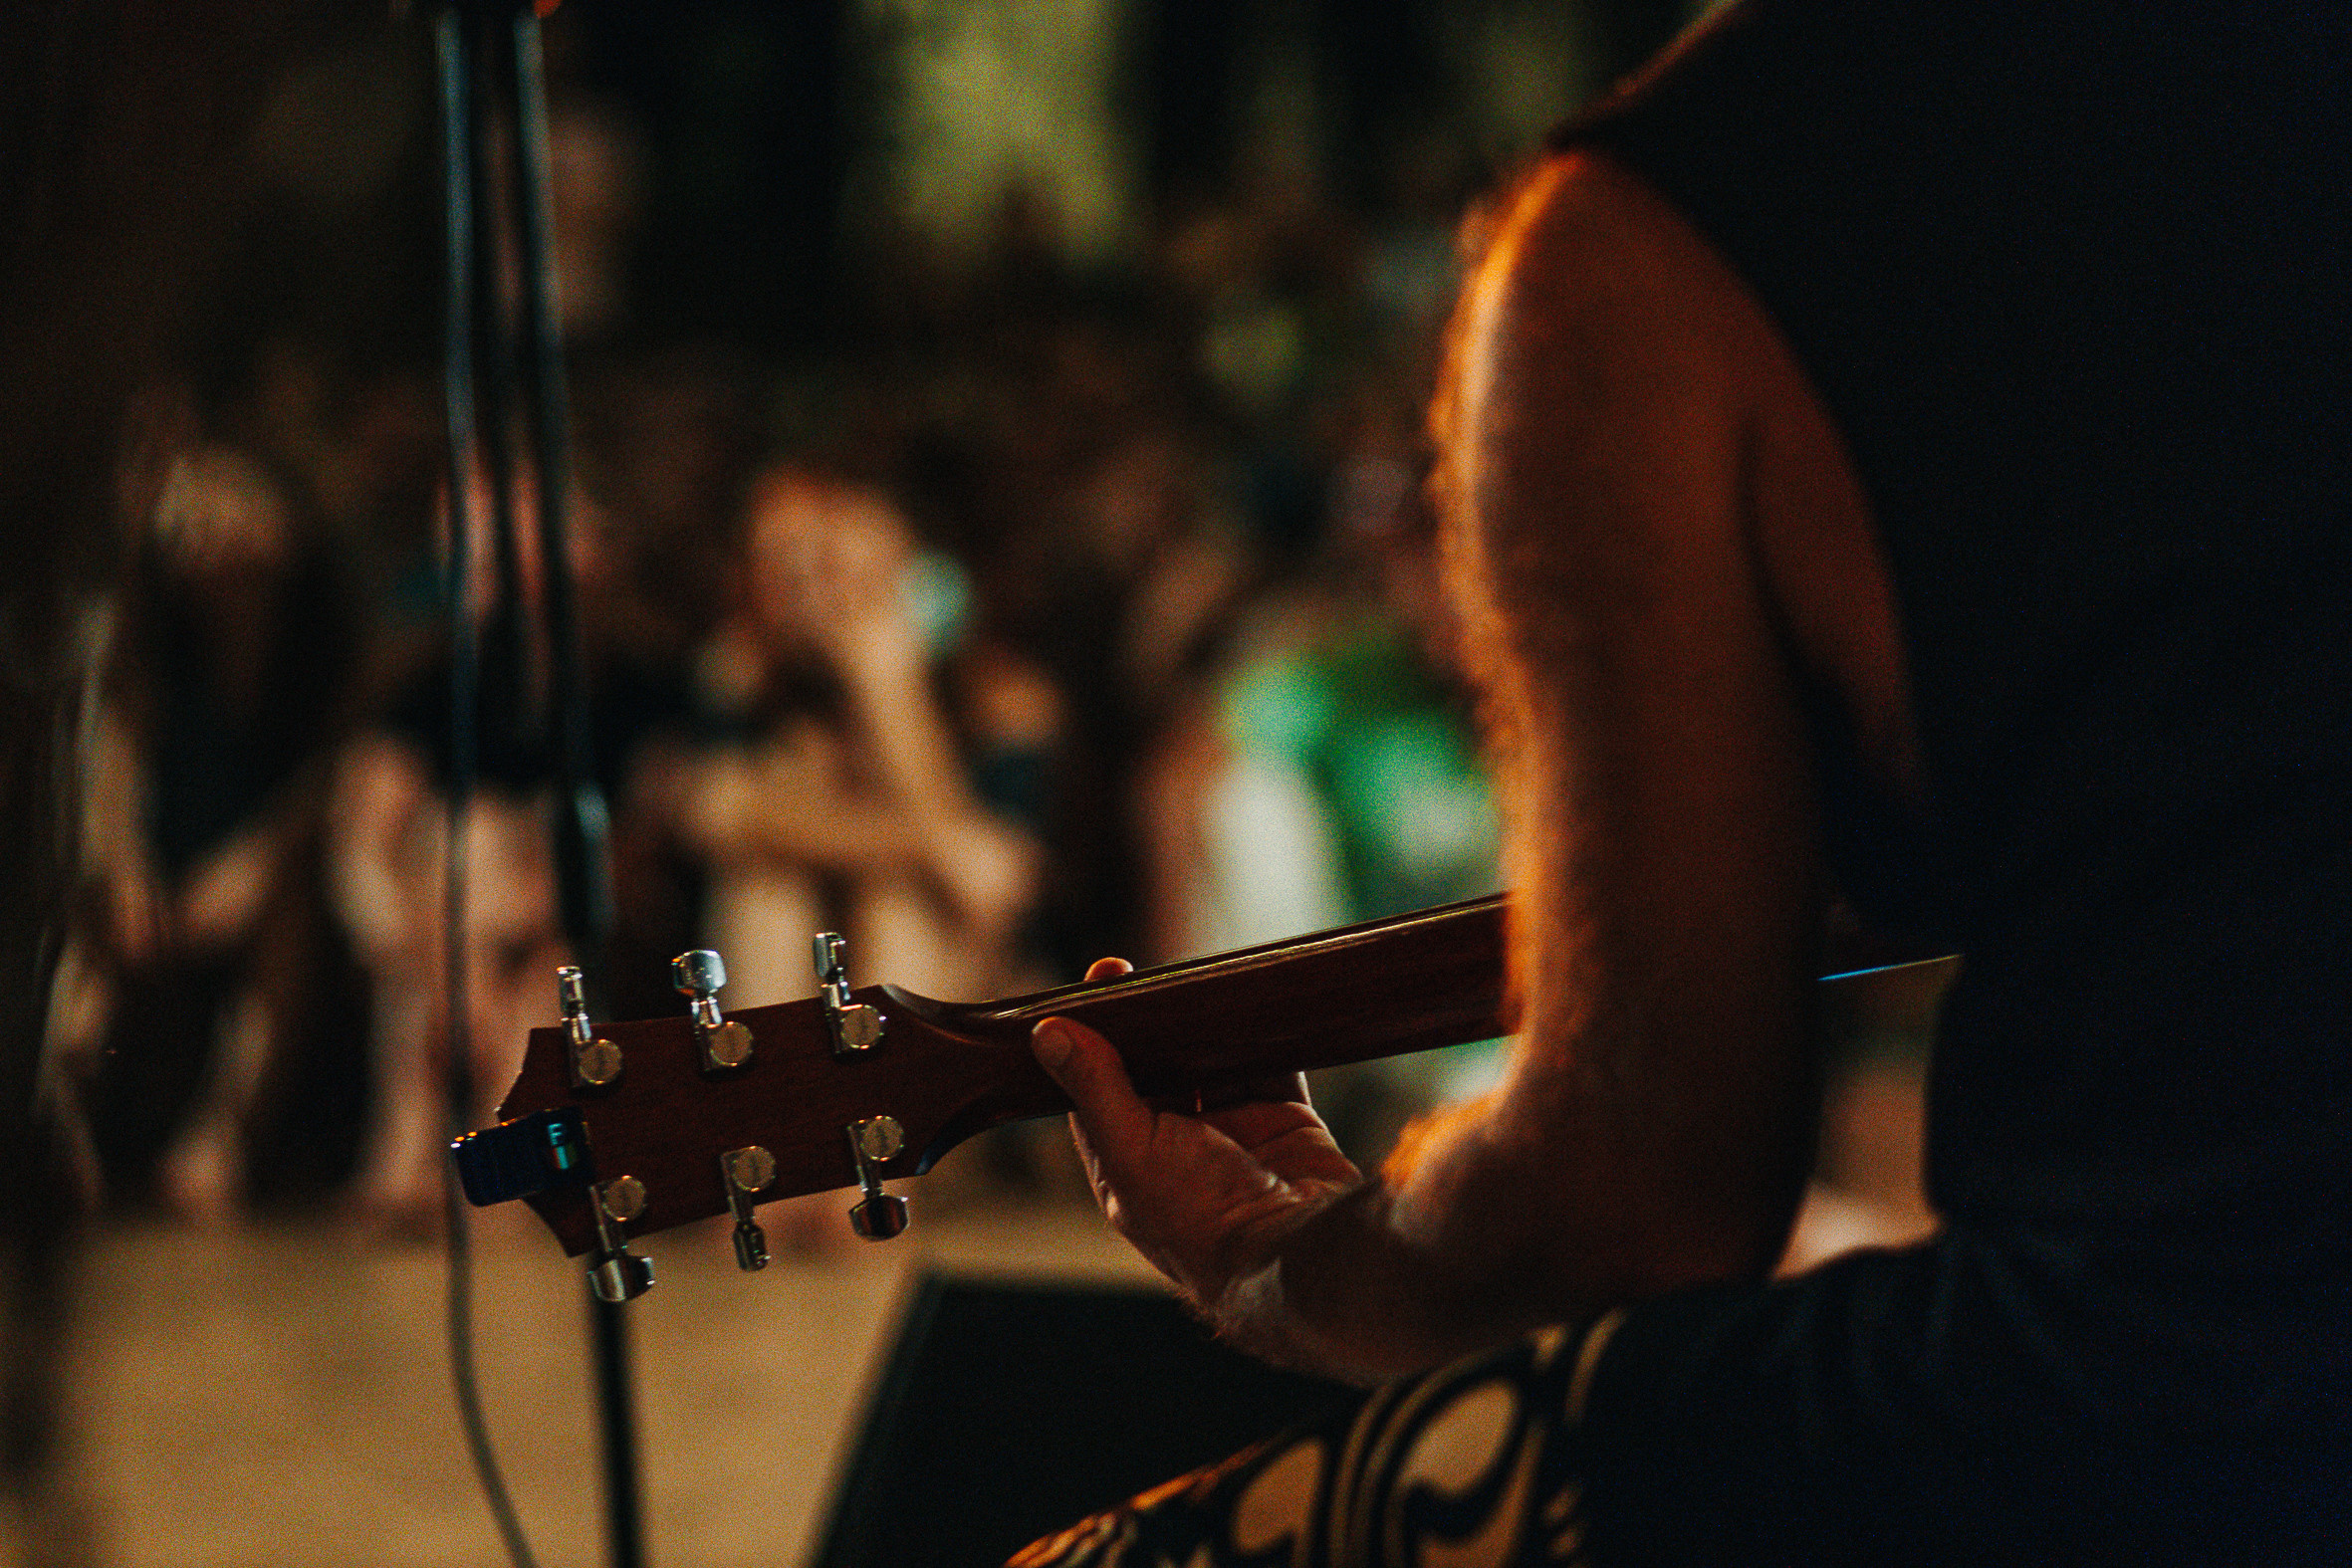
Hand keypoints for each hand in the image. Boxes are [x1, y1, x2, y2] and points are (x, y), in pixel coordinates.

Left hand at [1031, 958, 1364, 1311]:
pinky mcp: (1284, 1121)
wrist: (1298, 1249)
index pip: (1098, 1092)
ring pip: (1209, 1064)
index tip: (1095, 989)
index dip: (1091, 1041)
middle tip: (1136, 973)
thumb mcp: (1133, 1152)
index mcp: (1131, 1168)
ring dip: (1200, 1027)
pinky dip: (1261, 1034)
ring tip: (1189, 978)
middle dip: (1145, 1025)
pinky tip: (1246, 1001)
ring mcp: (1234, 1135)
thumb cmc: (1202, 1219)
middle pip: (1154, 1071)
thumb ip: (1095, 1090)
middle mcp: (1180, 1152)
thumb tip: (1048, 1035)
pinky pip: (1270, 1064)